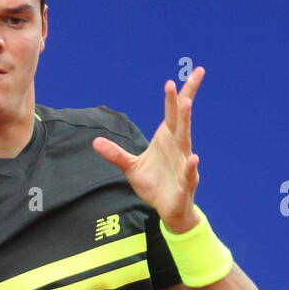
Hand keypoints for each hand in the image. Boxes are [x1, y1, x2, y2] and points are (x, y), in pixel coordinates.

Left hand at [91, 66, 204, 230]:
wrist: (168, 209)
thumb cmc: (154, 185)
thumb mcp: (131, 167)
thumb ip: (115, 154)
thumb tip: (95, 141)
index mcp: (167, 139)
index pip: (172, 114)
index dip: (173, 97)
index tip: (172, 80)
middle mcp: (178, 147)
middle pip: (181, 120)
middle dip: (181, 101)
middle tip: (181, 82)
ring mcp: (183, 163)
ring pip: (185, 140)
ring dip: (186, 121)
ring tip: (187, 103)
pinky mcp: (185, 182)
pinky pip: (189, 173)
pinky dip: (191, 166)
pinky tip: (193, 158)